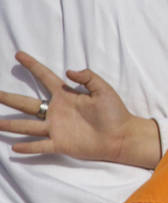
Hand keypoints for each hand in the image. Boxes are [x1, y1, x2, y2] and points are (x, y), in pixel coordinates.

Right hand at [0, 52, 160, 168]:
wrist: (121, 136)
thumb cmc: (115, 112)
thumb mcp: (104, 90)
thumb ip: (88, 77)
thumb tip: (69, 71)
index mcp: (66, 95)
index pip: (45, 77)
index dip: (32, 66)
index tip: (19, 54)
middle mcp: (56, 111)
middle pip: (26, 103)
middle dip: (9, 98)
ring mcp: (56, 128)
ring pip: (27, 126)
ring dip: (10, 125)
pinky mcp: (60, 144)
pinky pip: (40, 145)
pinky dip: (27, 147)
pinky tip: (12, 148)